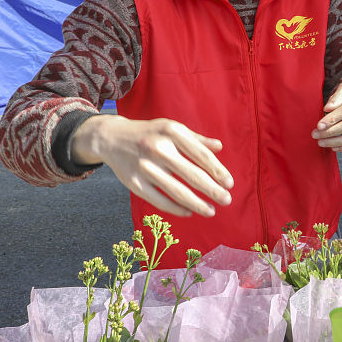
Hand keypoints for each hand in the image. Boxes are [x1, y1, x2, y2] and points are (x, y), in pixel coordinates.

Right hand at [73, 116, 233, 217]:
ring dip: (196, 203)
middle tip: (227, 200)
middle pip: (191, 174)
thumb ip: (196, 139)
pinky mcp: (133, 182)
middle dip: (212, 190)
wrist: (111, 138)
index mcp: (171, 131)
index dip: (217, 170)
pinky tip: (189, 212)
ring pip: (176, 191)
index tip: (229, 183)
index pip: (200, 154)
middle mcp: (157, 148)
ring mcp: (144, 166)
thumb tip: (219, 147)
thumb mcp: (171, 129)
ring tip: (211, 211)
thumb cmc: (150, 134)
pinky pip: (159, 200)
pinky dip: (176, 208)